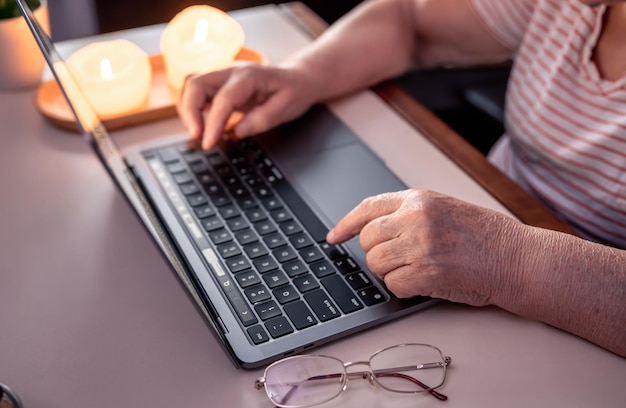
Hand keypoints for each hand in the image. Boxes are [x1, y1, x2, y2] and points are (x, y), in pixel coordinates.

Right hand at [177, 62, 317, 149]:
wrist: (297, 79)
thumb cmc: (293, 92)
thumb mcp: (286, 109)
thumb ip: (262, 120)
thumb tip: (237, 131)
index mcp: (249, 76)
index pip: (223, 99)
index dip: (213, 123)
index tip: (208, 143)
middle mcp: (232, 71)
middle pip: (196, 84)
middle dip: (190, 112)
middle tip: (197, 137)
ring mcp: (224, 75)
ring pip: (192, 86)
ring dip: (189, 109)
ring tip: (198, 133)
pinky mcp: (220, 84)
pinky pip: (198, 92)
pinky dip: (193, 108)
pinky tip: (201, 125)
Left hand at [326, 189, 523, 305]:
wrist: (517, 258)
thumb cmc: (486, 236)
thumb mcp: (445, 208)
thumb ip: (409, 213)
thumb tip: (374, 228)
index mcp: (418, 199)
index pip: (367, 208)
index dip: (345, 224)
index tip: (333, 237)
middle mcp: (415, 218)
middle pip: (368, 240)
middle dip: (379, 253)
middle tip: (402, 258)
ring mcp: (419, 245)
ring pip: (376, 263)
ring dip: (392, 271)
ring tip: (419, 268)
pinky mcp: (426, 273)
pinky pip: (393, 285)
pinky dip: (405, 288)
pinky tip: (426, 281)